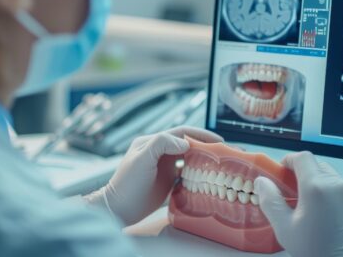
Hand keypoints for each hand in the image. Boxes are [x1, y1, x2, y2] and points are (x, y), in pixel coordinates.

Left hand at [86, 126, 222, 225]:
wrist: (119, 209)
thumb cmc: (127, 183)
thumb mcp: (142, 158)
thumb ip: (162, 143)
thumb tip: (185, 143)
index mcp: (153, 142)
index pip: (181, 133)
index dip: (200, 134)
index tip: (217, 140)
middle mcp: (160, 152)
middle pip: (187, 144)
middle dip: (205, 146)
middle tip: (222, 151)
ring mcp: (164, 167)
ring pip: (188, 159)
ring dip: (202, 160)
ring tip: (218, 164)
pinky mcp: (167, 181)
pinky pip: (186, 174)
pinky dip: (197, 174)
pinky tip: (207, 178)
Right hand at [254, 151, 342, 256]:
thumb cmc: (314, 251)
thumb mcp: (284, 228)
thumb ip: (271, 200)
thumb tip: (262, 181)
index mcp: (316, 187)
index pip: (303, 158)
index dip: (290, 159)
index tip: (283, 169)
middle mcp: (339, 186)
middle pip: (319, 167)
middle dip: (306, 174)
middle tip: (295, 191)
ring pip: (335, 180)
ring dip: (323, 186)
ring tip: (315, 208)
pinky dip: (338, 199)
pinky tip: (331, 217)